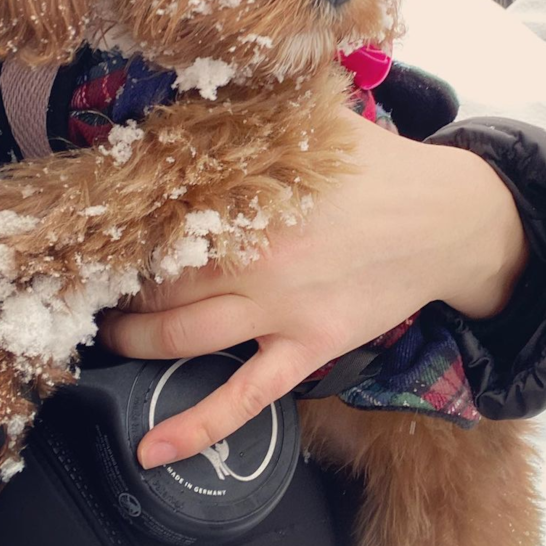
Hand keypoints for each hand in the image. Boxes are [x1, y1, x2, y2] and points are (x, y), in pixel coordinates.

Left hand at [99, 109, 527, 469]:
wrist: (447, 222)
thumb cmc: (381, 168)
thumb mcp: (320, 120)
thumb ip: (260, 109)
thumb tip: (201, 93)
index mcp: (253, 200)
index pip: (163, 219)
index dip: (123, 230)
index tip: (102, 232)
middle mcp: (258, 260)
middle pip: (162, 279)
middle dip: (120, 284)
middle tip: (98, 282)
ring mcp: (282, 313)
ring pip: (183, 336)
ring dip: (135, 340)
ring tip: (110, 332)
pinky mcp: (309, 350)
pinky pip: (244, 399)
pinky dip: (196, 428)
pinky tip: (152, 452)